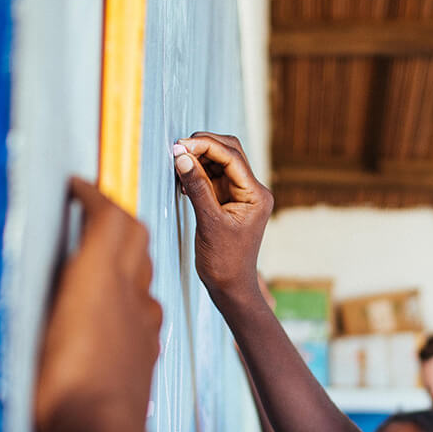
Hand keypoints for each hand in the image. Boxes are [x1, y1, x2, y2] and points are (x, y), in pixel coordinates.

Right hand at [33, 177, 159, 431]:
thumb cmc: (58, 389)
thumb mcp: (34, 330)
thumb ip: (40, 290)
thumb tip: (42, 271)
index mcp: (98, 277)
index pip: (111, 216)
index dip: (95, 195)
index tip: (77, 187)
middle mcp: (128, 292)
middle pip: (135, 235)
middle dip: (113, 217)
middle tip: (87, 216)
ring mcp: (144, 322)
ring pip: (142, 272)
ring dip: (123, 256)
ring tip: (94, 262)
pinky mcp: (148, 350)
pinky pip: (143, 308)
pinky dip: (128, 295)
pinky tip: (108, 312)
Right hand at [172, 132, 272, 297]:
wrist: (230, 285)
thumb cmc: (223, 261)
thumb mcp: (208, 222)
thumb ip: (197, 187)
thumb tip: (181, 156)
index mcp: (256, 194)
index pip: (231, 157)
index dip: (205, 146)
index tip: (180, 146)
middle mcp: (252, 190)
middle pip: (229, 153)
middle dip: (203, 147)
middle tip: (177, 149)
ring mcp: (240, 194)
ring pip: (220, 162)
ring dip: (198, 159)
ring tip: (177, 163)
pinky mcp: (229, 200)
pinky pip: (213, 177)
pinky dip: (198, 173)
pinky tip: (183, 178)